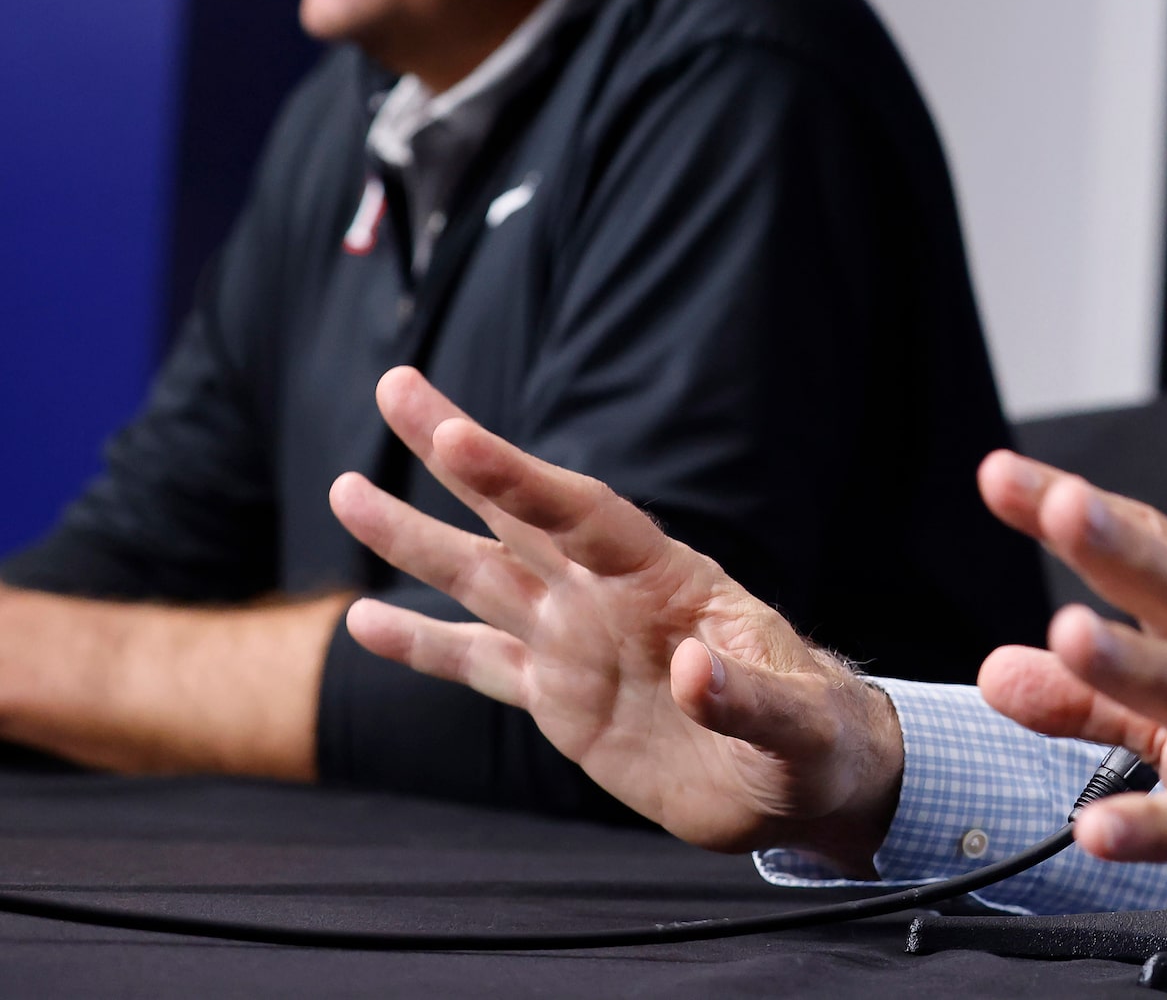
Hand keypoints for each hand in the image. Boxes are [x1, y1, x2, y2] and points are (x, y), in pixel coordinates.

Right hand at [328, 367, 901, 871]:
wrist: (804, 785)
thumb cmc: (818, 738)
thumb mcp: (799, 724)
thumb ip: (747, 698)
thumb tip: (691, 671)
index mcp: (668, 579)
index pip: (581, 513)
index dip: (516, 476)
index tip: (454, 435)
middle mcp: (609, 596)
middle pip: (519, 513)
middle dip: (457, 453)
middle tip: (395, 385)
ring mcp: (578, 643)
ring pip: (481, 577)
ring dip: (414, 539)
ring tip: (345, 489)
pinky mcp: (560, 701)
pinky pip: (478, 664)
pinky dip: (421, 646)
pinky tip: (365, 621)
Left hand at [974, 453, 1166, 997]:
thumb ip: (1093, 701)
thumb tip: (1001, 670)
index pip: (1160, 551)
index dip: (1083, 512)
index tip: (1007, 479)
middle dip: (1122, 548)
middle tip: (1059, 505)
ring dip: (1137, 664)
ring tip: (1068, 640)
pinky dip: (1160, 824)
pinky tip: (1102, 829)